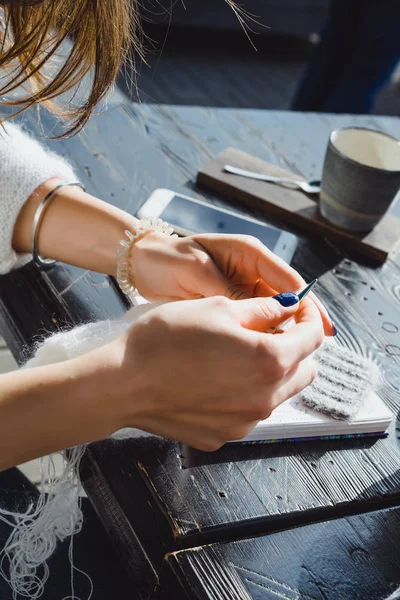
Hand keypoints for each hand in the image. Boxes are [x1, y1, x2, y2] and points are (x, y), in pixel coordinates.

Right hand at [102, 294, 323, 450]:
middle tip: (269, 329)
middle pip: (304, 371)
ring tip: (237, 354)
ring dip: (272, 372)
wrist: (124, 383)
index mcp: (270, 360)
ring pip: (279, 393)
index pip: (313, 338)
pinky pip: (250, 412)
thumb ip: (261, 310)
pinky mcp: (225, 436)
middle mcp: (266, 398)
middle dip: (295, 347)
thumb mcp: (218, 308)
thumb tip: (287, 308)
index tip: (300, 309)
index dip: (310, 317)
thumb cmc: (166, 340)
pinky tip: (216, 379)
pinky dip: (246, 393)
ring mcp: (246, 422)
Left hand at [131, 232, 334, 335]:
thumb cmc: (169, 259)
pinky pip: (253, 323)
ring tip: (292, 356)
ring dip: (281, 332)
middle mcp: (251, 272)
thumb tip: (263, 313)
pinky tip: (265, 354)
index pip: (288, 280)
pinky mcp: (230, 306)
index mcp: (249, 254)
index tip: (319, 327)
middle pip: (286, 299)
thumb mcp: (199, 272)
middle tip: (314, 347)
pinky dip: (260, 337)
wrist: (143, 265)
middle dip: (300, 322)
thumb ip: (230, 291)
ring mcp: (242, 290)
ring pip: (272, 314)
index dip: (307, 304)